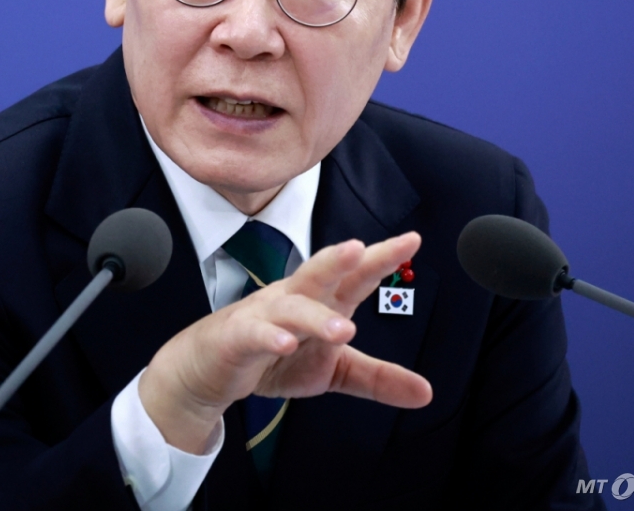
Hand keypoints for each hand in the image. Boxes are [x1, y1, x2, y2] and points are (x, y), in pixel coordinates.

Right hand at [138, 232, 431, 452]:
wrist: (208, 370)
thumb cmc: (272, 358)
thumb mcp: (331, 372)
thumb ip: (376, 379)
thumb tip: (426, 393)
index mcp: (320, 302)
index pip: (353, 276)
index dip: (380, 258)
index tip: (411, 239)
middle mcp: (294, 299)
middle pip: (318, 273)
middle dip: (340, 260)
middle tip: (363, 249)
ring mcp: (264, 315)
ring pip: (290, 306)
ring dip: (315, 316)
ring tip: (344, 329)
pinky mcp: (237, 337)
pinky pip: (254, 334)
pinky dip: (269, 337)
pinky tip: (284, 344)